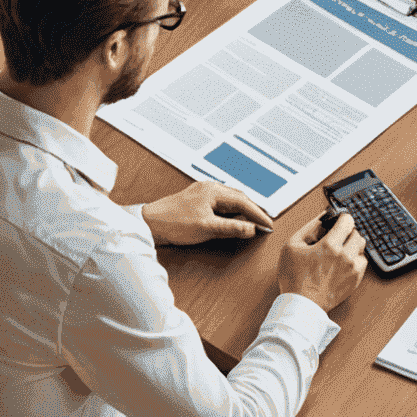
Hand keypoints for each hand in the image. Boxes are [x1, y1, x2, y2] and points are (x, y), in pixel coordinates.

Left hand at [141, 182, 272, 245]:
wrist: (148, 223)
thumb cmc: (173, 223)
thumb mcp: (207, 228)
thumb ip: (231, 228)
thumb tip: (251, 229)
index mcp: (213, 190)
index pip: (243, 202)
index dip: (257, 215)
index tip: (268, 225)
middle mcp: (209, 187)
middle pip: (238, 198)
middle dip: (252, 211)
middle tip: (263, 224)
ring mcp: (201, 193)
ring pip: (229, 200)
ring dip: (241, 211)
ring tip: (250, 223)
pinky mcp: (195, 201)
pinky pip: (219, 204)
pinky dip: (229, 212)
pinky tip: (231, 220)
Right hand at [277, 211, 368, 312]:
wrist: (301, 305)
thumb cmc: (294, 277)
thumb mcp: (292, 246)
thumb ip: (308, 228)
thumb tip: (322, 218)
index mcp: (330, 246)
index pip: (348, 221)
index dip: (341, 218)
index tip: (337, 222)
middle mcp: (345, 256)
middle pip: (357, 234)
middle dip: (347, 233)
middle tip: (337, 238)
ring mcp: (352, 269)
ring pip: (361, 249)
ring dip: (353, 247)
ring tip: (340, 252)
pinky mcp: (355, 280)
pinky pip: (362, 263)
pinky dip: (355, 260)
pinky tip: (342, 264)